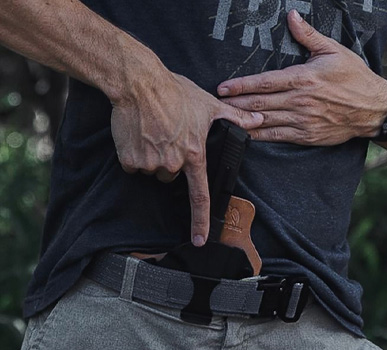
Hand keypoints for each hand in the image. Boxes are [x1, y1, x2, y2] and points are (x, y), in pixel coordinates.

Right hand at [111, 73, 262, 245]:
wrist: (139, 83)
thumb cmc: (175, 91)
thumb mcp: (208, 103)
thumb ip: (234, 117)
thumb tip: (257, 121)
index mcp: (194, 154)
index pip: (200, 195)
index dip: (201, 220)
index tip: (200, 238)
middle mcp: (172, 163)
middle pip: (171, 175)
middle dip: (171, 161)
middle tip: (169, 134)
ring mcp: (149, 162)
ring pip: (152, 169)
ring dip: (152, 156)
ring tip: (154, 130)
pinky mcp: (129, 159)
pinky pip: (133, 165)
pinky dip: (134, 153)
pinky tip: (139, 133)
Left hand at [217, 10, 386, 145]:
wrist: (375, 109)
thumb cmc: (355, 77)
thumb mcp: (334, 50)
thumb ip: (309, 35)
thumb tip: (292, 16)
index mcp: (303, 78)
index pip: (265, 82)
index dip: (241, 85)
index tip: (223, 87)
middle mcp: (300, 101)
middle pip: (259, 104)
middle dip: (234, 104)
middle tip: (214, 105)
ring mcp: (303, 120)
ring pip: (265, 121)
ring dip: (242, 121)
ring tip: (223, 120)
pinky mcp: (307, 136)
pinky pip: (277, 137)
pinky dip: (259, 135)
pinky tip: (245, 134)